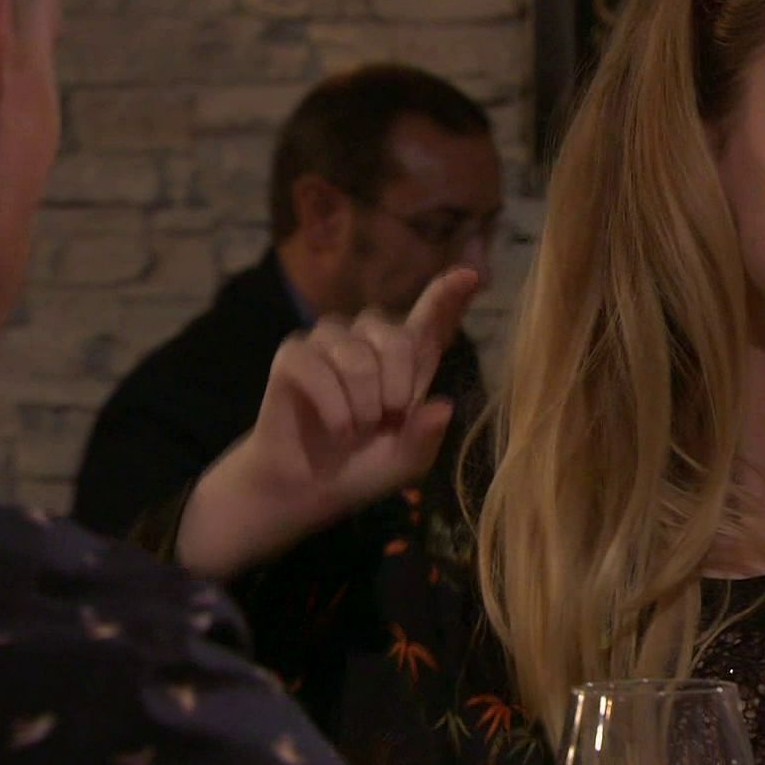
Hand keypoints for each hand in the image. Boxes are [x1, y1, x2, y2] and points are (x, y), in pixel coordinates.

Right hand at [173, 268, 480, 579]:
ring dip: (363, 402)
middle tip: (388, 421)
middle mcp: (368, 340)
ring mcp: (329, 343)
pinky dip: (334, 406)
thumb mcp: (407, 460)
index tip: (471, 275)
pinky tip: (339, 430)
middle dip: (397, 386)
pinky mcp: (293, 356)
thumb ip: (426, 435)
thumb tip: (442, 408)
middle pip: (394, 337)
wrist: (312, 488)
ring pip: (356, 355)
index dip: (449, 293)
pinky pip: (317, 367)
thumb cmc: (365, 466)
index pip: (431, 317)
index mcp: (407, 359)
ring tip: (358, 431)